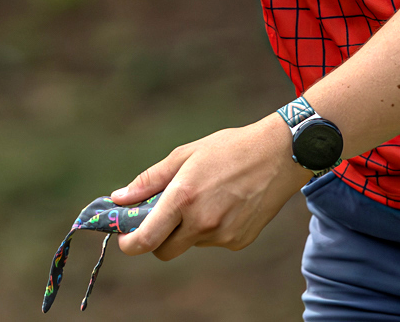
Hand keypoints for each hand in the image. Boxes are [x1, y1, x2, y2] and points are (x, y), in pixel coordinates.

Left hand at [111, 114, 313, 261]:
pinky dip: (212, 229)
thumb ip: (150, 180)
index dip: (130, 244)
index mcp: (184, 198)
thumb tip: (120, 198)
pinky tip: (226, 204)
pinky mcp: (239, 241)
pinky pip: (214, 241)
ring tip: (207, 196)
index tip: (125, 238)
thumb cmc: (229, 149)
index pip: (146, 239)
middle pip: (165, 250)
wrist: (279, 155)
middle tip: (161, 218)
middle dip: (157, 239)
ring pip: (191, 243)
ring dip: (189, 228)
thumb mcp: (185, 155)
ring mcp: (222, 235)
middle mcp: (202, 222)